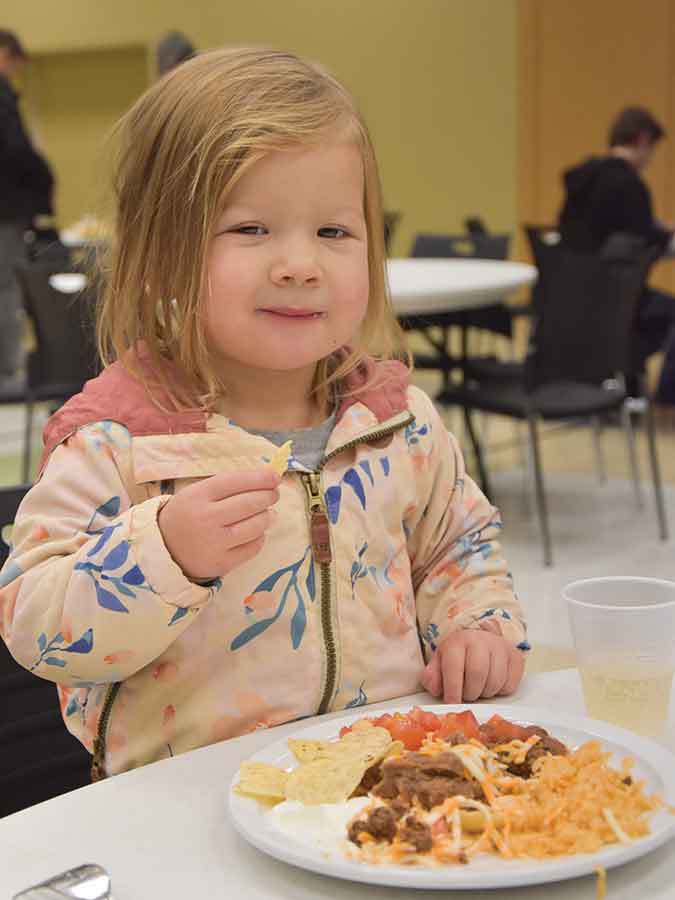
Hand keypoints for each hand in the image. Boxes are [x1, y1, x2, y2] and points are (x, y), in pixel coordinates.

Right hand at [158, 469, 279, 579]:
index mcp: (198, 496)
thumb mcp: (198, 494)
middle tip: (274, 494)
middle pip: (249, 504)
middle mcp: (206, 519)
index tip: (275, 477)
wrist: (163, 550)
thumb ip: (228, 486)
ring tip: (268, 513)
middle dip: (268, 496)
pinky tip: (256, 532)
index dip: (260, 478)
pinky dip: (259, 537)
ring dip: (267, 517)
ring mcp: (214, 543)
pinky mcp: (221, 563)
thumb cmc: (187, 515)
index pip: (236, 482)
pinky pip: (252, 548)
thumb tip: (268, 480)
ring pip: (255, 526)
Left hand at [421, 628, 523, 702]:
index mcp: (459, 641)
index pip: (454, 666)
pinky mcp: (516, 658)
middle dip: (470, 693)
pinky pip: (510, 685)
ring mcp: (501, 647)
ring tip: (478, 689)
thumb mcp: (440, 662)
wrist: (481, 640)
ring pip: (495, 682)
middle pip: (477, 674)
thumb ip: (433, 676)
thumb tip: (434, 688)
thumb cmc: (459, 655)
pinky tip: (492, 684)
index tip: (452, 702)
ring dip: (485, 693)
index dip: (452, 689)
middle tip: (466, 695)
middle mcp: (481, 640)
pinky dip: (500, 691)